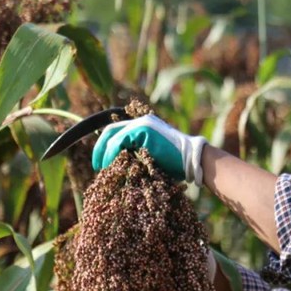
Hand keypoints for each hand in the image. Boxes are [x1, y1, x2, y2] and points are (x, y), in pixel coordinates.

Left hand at [92, 114, 207, 183]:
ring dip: (104, 153)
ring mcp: (142, 124)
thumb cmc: (177, 165)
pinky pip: (119, 141)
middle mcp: (142, 121)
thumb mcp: (152, 158)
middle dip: (99, 148)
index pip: (117, 132)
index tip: (100, 162)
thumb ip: (136, 155)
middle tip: (96, 165)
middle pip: (110, 131)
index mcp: (144, 126)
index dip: (104, 146)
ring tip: (102, 168)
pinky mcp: (143, 130)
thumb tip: (116, 165)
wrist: (193, 160)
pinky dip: (111, 153)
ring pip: (113, 136)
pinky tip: (110, 165)